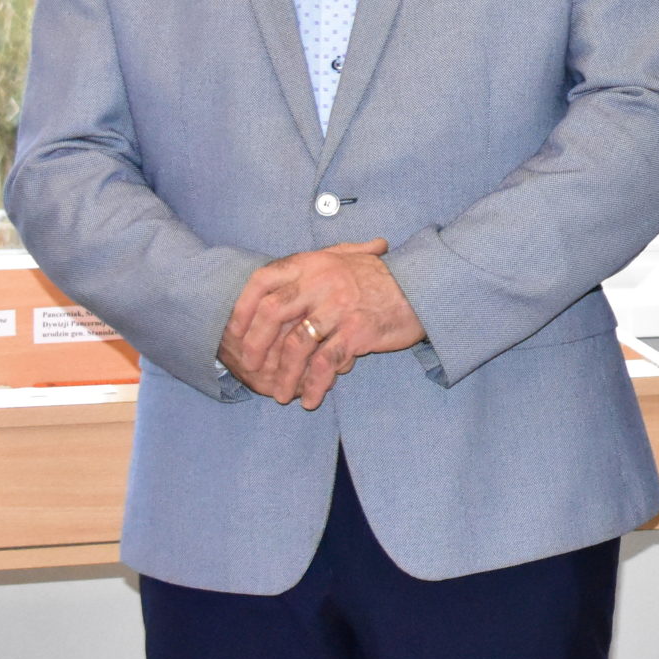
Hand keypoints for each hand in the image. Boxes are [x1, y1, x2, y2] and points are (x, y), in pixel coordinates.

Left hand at [220, 239, 427, 409]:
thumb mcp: (347, 259)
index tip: (234, 331)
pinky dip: (315, 385)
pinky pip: (325, 363)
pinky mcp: (357, 330)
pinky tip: (311, 399)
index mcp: (314, 263)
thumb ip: (314, 265)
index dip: (242, 307)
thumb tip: (280, 277)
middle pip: (272, 314)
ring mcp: (339, 306)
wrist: (424, 289)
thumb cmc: (383, 279)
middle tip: (250, 368)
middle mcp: (322, 281)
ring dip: (284, 375)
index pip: (262, 280)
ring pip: (296, 345)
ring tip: (281, 396)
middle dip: (254, 346)